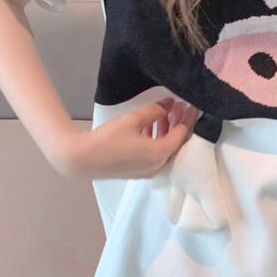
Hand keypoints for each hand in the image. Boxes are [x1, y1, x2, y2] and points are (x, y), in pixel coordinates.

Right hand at [55, 97, 200, 178]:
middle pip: (176, 143)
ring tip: (164, 113)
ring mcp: (148, 171)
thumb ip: (155, 111)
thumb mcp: (134, 119)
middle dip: (178, 123)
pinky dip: (157, 140)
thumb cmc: (108, 139)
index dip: (188, 118)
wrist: (82, 159)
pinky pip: (155, 154)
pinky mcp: (139, 172)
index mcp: (160, 153)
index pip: (182, 133)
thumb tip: (169, 105)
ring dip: (166, 131)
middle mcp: (158, 166)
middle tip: (179, 107)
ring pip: (165, 148)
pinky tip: (151, 126)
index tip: (193, 106)